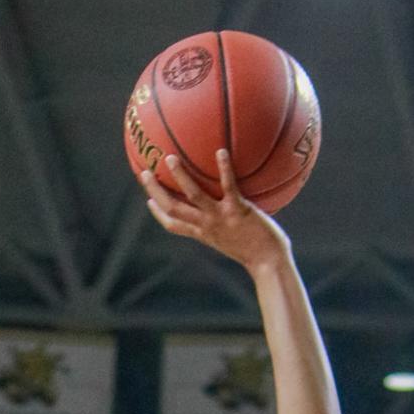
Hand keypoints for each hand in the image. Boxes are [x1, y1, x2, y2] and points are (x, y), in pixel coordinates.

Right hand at [140, 150, 292, 273]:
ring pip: (193, 196)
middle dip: (156, 191)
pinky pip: (228, 186)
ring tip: (170, 158)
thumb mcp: (235, 240)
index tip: (149, 201)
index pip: (173, 225)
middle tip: (144, 173)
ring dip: (180, 177)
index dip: (159, 213)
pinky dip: (224, 169)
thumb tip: (233, 209)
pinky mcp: (237, 211)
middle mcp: (206, 225)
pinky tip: (220, 151)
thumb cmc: (257, 251)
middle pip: (173, 208)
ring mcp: (220, 218)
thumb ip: (228, 225)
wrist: (268, 262)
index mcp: (203, 233)